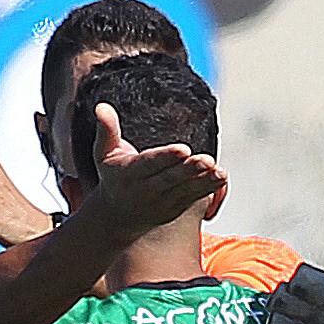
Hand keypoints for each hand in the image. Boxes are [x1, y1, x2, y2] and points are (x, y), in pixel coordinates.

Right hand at [80, 104, 224, 240]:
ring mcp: (164, 201)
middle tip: (206, 160)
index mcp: (130, 174)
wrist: (119, 216)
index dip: (166, 157)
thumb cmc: (114, 176)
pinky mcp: (177, 206)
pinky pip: (195, 197)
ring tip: (219, 171)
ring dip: (204, 180)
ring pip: (186, 189)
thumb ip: (106, 130)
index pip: (150, 164)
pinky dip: (209, 188)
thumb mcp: (104, 154)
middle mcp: (147, 189)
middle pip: (171, 178)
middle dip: (189, 170)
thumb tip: (102, 106)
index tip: (183, 149)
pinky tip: (221, 177)